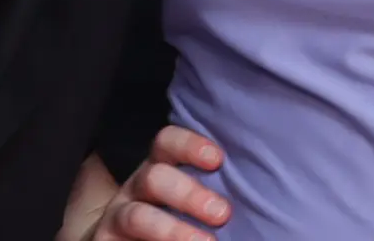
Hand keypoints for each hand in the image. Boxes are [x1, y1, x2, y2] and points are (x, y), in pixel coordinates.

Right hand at [85, 126, 232, 238]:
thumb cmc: (171, 222)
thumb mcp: (189, 202)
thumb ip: (210, 194)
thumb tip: (255, 197)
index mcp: (157, 171)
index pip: (166, 143)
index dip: (189, 145)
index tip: (217, 158)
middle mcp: (135, 190)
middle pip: (154, 178)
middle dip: (189, 194)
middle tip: (222, 213)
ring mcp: (118, 218)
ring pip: (138, 216)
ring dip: (173, 230)